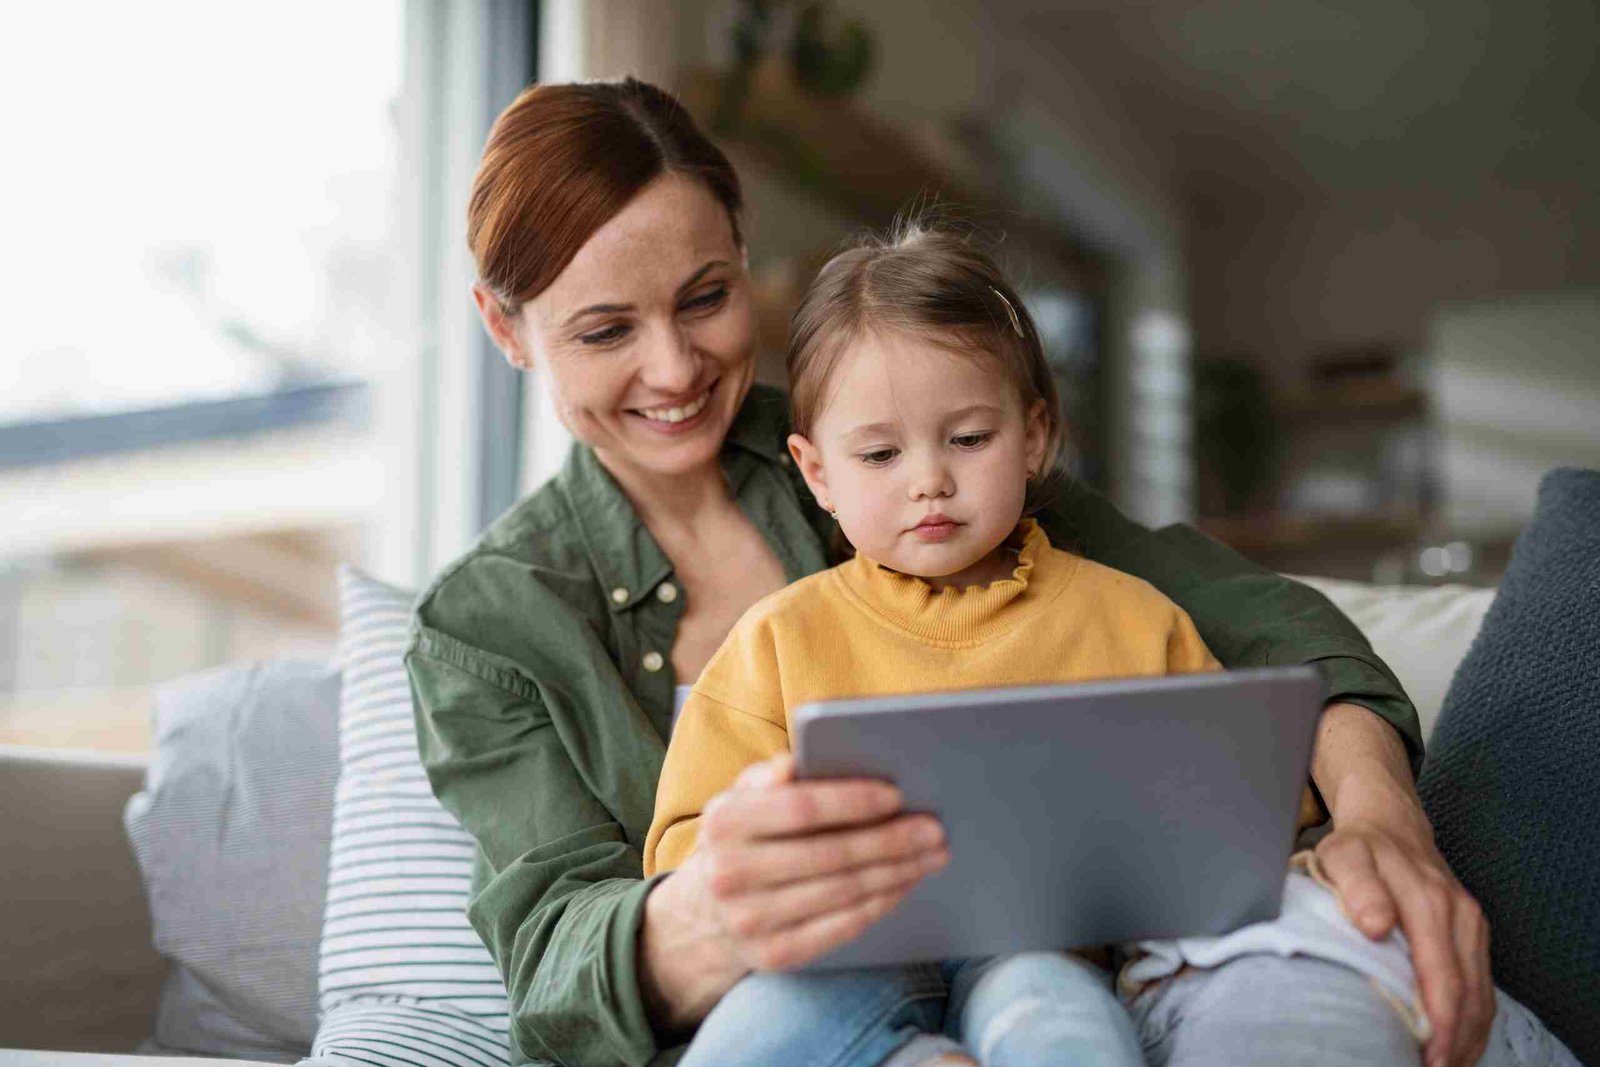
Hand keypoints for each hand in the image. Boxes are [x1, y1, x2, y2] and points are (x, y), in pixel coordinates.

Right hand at [689, 754, 947, 970]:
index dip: (852, 801)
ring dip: (896, 872)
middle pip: (830, 854)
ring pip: (843, 892)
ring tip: (931, 853)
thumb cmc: (740, 841)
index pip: (800, 808)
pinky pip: (841, 927)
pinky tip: (904, 884)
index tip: (897, 795)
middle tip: (934, 828)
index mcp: (724, 822)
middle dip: (890, 840)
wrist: (702, 916)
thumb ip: (767, 776)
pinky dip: (880, 903)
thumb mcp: (739, 799)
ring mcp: (751, 920)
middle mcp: (730, 873)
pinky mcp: (774, 955)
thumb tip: (797, 760)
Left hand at [1315, 808, 1493, 1066]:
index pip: (1442, 975)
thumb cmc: (1360, 846)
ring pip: (1480, 992)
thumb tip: (1375, 924)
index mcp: (1430, 902)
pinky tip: (1459, 1041)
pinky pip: (1481, 983)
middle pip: (1467, 991)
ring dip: (1468, 1035)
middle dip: (1456, 1040)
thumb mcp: (1344, 856)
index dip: (1440, 1021)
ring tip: (1445, 1064)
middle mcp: (1459, 915)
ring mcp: (1470, 924)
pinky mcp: (1472, 933)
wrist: (1390, 823)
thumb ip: (1358, 888)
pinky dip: (1474, 1018)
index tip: (1430, 1054)